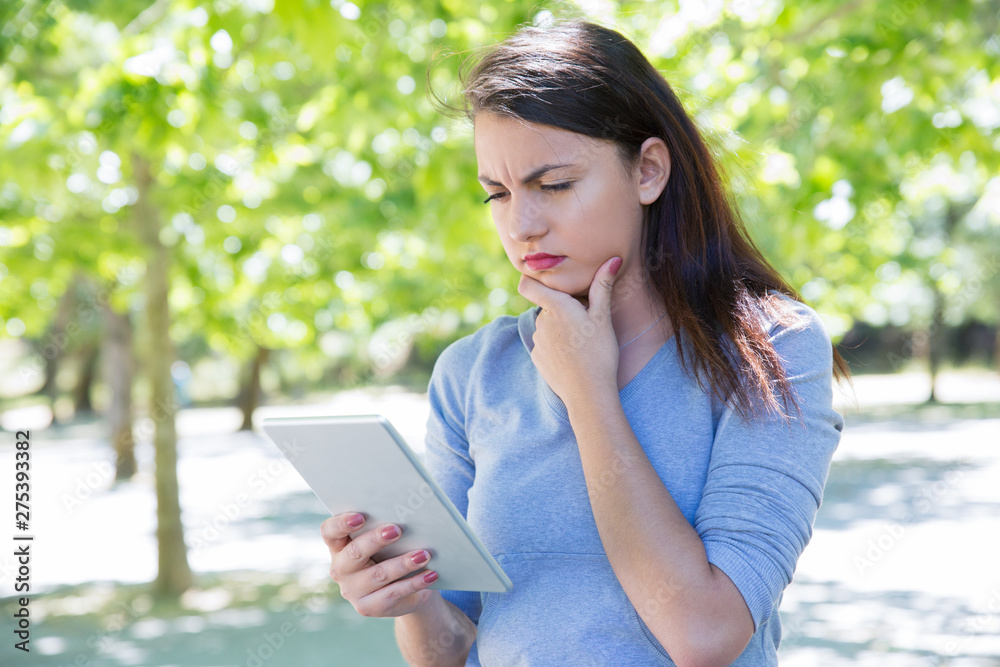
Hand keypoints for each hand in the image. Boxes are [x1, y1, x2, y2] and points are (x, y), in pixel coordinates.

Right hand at [322, 512, 438, 616]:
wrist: (405, 590)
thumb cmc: (393, 553)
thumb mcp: (386, 541)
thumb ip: (386, 528)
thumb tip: (409, 515)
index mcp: (338, 546)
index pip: (329, 532)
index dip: (341, 523)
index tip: (360, 516)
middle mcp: (340, 569)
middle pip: (354, 552)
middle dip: (376, 540)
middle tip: (397, 530)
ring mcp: (352, 591)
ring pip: (378, 574)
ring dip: (403, 563)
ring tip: (424, 554)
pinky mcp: (368, 608)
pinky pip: (394, 593)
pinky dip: (415, 583)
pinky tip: (431, 574)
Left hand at [516, 256, 622, 405]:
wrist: (589, 393)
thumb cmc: (599, 352)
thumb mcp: (603, 317)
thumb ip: (603, 286)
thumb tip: (613, 259)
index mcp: (555, 307)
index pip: (527, 285)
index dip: (533, 280)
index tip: (548, 283)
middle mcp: (541, 322)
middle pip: (545, 306)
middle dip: (560, 308)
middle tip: (583, 320)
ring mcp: (537, 341)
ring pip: (546, 325)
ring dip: (559, 327)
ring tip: (581, 341)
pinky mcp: (537, 358)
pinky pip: (545, 344)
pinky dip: (556, 345)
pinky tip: (573, 356)